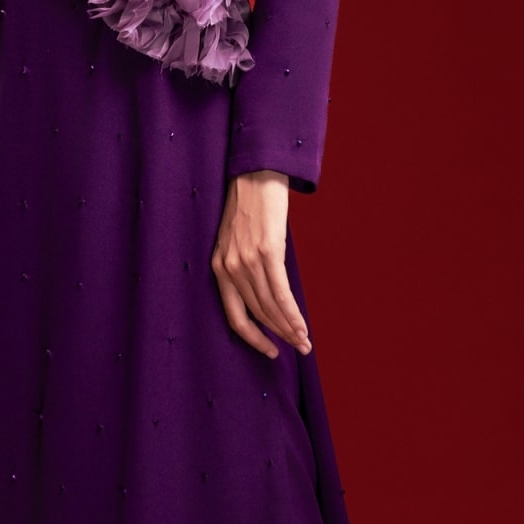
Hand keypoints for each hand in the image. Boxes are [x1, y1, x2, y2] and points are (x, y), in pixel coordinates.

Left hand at [211, 171, 312, 358]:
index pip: (234, 315)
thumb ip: (244, 266)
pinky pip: (281, 292)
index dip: (253, 337)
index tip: (269, 350)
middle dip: (279, 335)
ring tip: (304, 343)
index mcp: (218, 266)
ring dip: (290, 328)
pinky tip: (302, 326)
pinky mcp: (267, 252)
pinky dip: (292, 313)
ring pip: (270, 307)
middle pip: (257, 314)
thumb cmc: (249, 205)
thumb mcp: (236, 240)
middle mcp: (230, 267)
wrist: (256, 173)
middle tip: (299, 349)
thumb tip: (266, 293)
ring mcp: (248, 260)